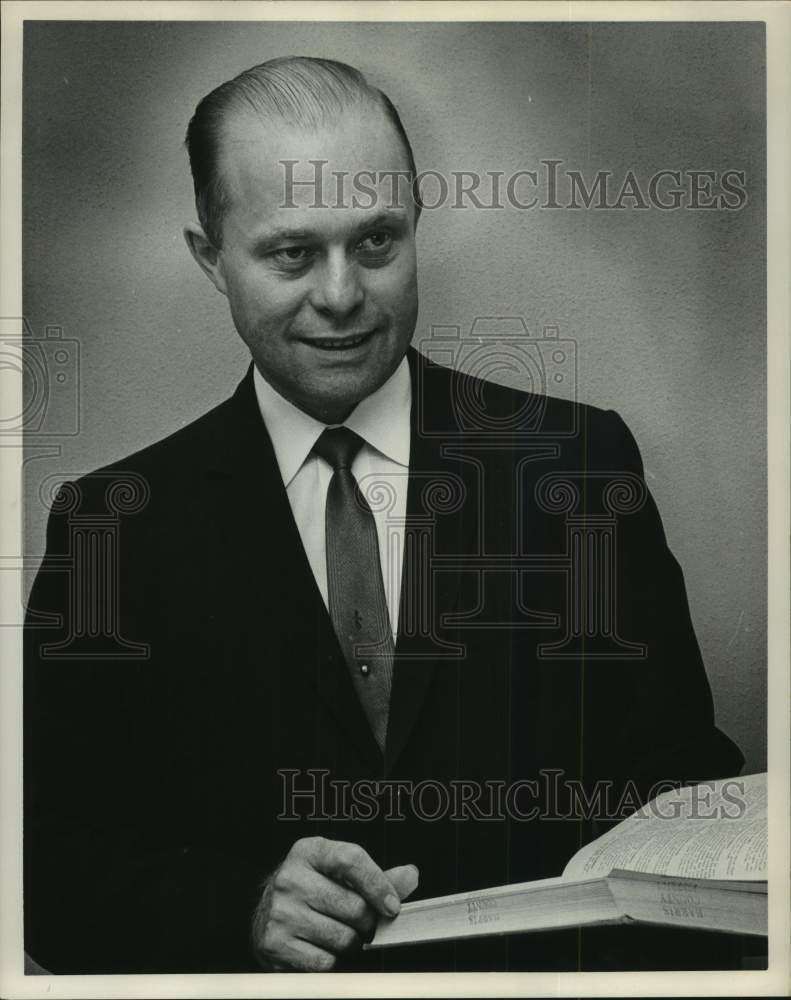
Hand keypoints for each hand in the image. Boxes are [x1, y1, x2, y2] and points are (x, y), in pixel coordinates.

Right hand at [251, 836, 418, 970]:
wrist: (266, 914)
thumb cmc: (310, 890)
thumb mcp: (336, 872)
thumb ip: (374, 875)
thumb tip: (410, 876)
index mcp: (308, 851)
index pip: (351, 859)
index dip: (378, 884)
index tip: (393, 905)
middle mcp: (290, 878)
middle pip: (354, 907)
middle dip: (366, 921)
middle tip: (358, 922)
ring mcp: (281, 912)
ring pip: (343, 938)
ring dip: (350, 942)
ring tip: (335, 931)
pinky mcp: (275, 943)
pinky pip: (325, 961)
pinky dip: (331, 960)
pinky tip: (320, 946)